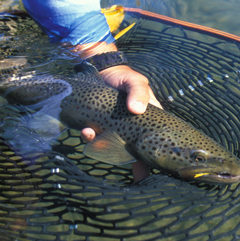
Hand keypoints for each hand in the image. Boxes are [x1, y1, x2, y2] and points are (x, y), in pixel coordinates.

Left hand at [80, 64, 161, 182]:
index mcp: (146, 122)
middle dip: (127, 160)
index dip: (151, 159)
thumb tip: (137, 110)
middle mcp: (131, 129)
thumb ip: (139, 92)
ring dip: (101, 146)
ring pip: (111, 146)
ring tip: (93, 135)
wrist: (100, 71)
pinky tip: (86, 130)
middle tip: (122, 165)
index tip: (146, 169)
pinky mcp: (97, 126)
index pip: (153, 143)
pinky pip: (94, 137)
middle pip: (132, 151)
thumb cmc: (124, 77)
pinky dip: (89, 136)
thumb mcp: (135, 82)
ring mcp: (113, 129)